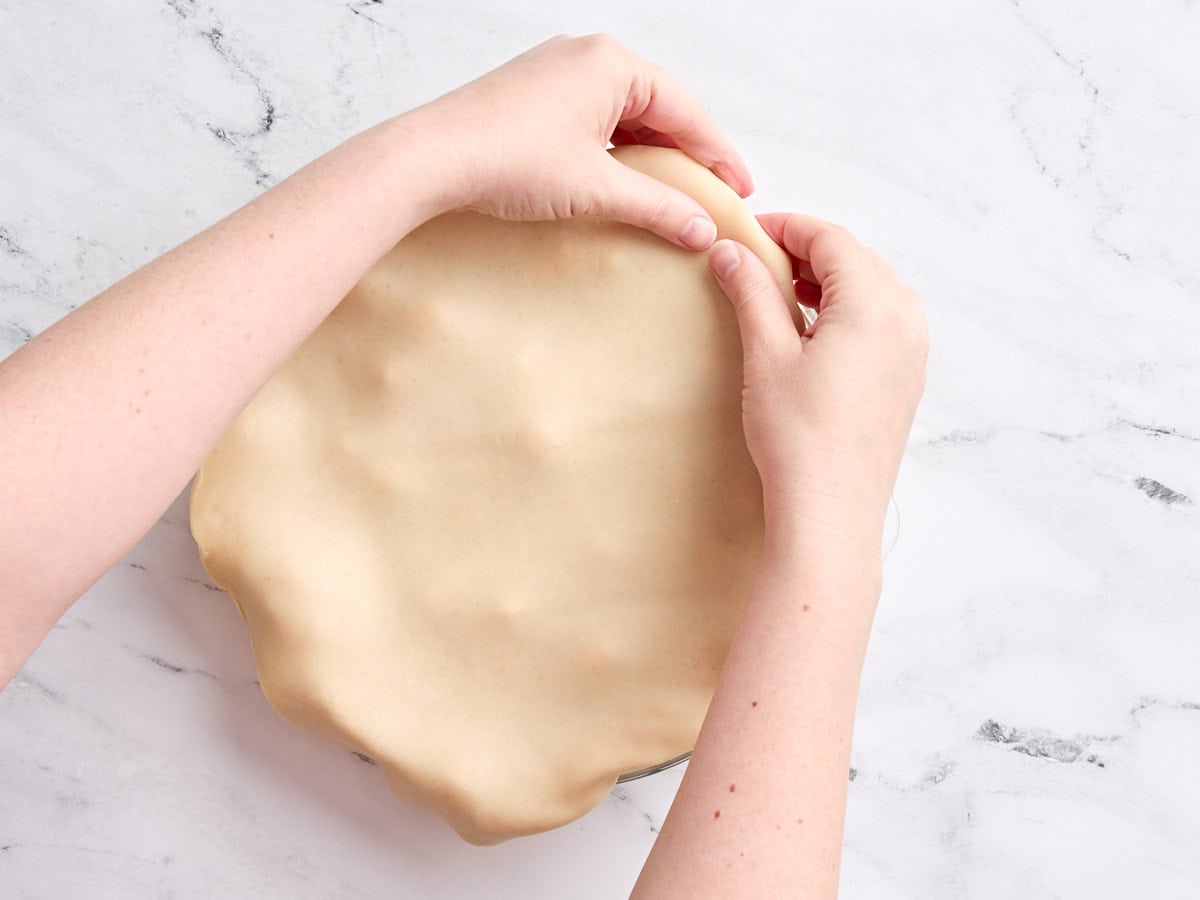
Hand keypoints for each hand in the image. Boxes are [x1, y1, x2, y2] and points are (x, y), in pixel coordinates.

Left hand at [415, 34, 752, 249]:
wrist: (429, 159)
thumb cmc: (507, 161)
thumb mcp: (597, 189)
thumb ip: (658, 206)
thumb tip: (702, 228)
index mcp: (612, 63)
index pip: (685, 110)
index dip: (718, 155)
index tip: (740, 190)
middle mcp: (586, 56)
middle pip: (657, 107)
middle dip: (686, 153)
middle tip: (713, 195)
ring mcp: (556, 73)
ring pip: (624, 114)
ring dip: (650, 154)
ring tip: (673, 193)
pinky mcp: (533, 96)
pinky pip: (593, 119)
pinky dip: (616, 150)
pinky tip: (622, 180)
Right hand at [708, 216, 927, 546]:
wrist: (831, 513)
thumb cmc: (799, 438)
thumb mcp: (767, 356)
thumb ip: (751, 292)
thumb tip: (730, 251)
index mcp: (876, 303)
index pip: (830, 239)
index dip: (785, 227)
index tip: (745, 232)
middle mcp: (906, 319)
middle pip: (854, 259)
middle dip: (804, 251)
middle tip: (754, 260)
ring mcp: (912, 351)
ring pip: (868, 289)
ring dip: (823, 282)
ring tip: (774, 294)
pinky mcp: (906, 378)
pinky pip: (878, 322)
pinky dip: (842, 311)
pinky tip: (805, 331)